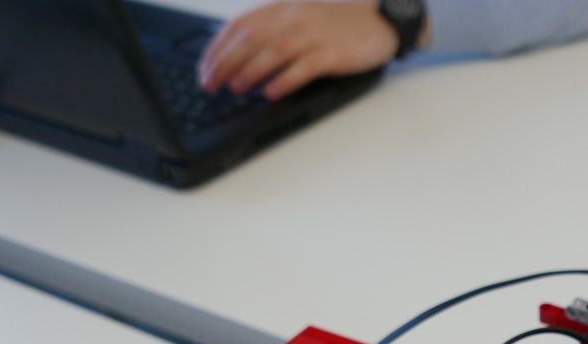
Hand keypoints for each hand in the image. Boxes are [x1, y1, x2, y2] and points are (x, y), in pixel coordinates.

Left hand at [198, 1, 396, 99]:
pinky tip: (271, 92)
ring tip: (234, 87)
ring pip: (273, 51)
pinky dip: (284, 80)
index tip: (205, 68)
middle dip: (225, 62)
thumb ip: (274, 31)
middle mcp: (295, 18)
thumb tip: (242, 57)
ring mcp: (314, 35)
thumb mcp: (302, 18)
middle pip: (251, 39)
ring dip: (250, 70)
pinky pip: (304, 67)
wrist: (382, 19)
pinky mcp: (333, 53)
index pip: (240, 25)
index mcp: (283, 9)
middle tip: (210, 83)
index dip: (218, 48)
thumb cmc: (341, 24)